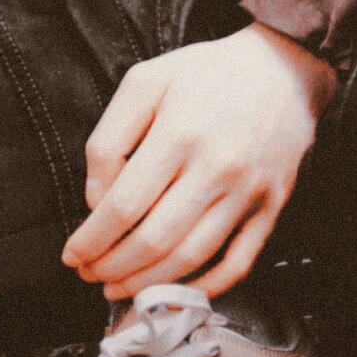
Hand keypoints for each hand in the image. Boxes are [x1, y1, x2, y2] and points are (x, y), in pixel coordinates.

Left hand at [62, 24, 337, 303]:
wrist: (284, 66)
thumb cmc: (208, 73)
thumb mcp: (146, 82)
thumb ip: (110, 138)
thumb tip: (97, 201)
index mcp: (179, 134)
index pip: (123, 207)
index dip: (91, 240)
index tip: (72, 254)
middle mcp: (216, 167)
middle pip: (153, 241)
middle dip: (111, 268)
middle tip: (90, 274)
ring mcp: (248, 191)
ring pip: (191, 258)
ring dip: (146, 284)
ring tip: (119, 288)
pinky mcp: (272, 205)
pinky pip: (238, 262)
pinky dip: (205, 286)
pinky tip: (177, 289)